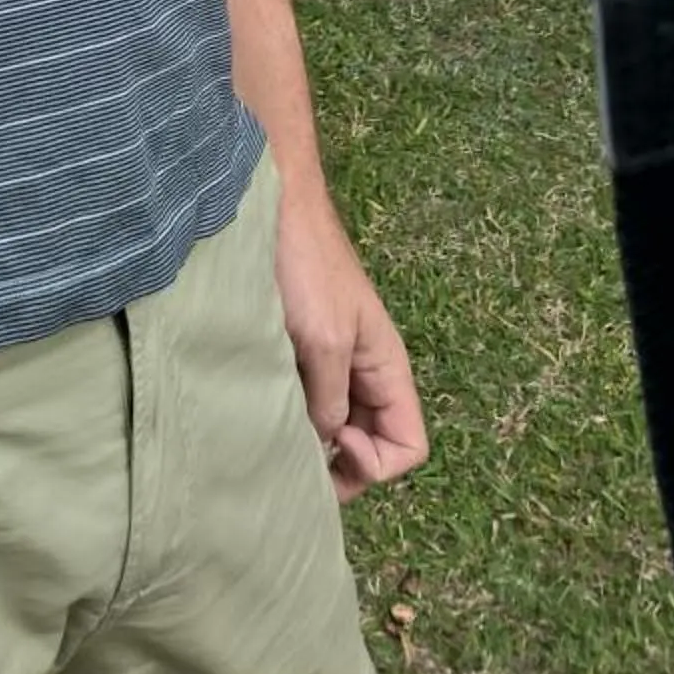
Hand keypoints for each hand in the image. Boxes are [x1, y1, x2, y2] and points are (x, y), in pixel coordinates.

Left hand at [275, 179, 427, 502]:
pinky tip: (263, 408)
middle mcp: (365, 374)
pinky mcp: (300, 354)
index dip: (377, 462)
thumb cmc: (306, 269)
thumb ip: (332, 401)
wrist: (271, 209)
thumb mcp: (326, 342)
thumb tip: (327, 447)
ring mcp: (332, 364)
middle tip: (300, 456)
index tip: (337, 440)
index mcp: (387, 369)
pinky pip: (308, 404)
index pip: (410, 446)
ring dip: (312, 441)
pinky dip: (292, 417)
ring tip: (277, 431)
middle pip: (373, 446)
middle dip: (342, 464)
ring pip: (337, 428)